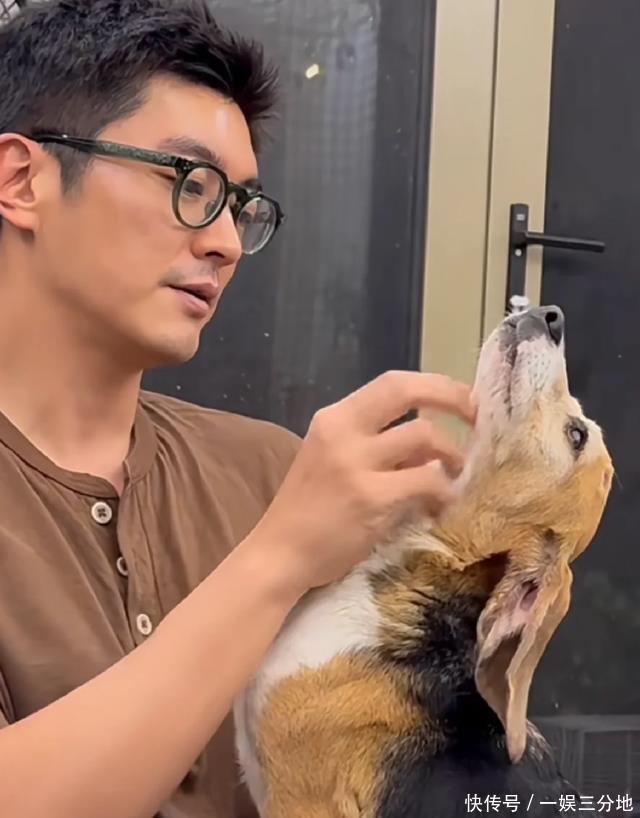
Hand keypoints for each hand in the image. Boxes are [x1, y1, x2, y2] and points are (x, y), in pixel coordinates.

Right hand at [249, 370, 475, 594]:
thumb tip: (430, 445)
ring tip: (453, 476)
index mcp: (333, 419)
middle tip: (477, 418)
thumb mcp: (333, 462)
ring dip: (451, 455)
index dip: (435, 385)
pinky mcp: (372, 498)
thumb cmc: (308, 511)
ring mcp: (356, 464)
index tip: (461, 399)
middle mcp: (342, 432)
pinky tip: (440, 504)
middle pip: (407, 391)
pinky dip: (443, 490)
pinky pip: (426, 481)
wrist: (280, 554)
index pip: (391, 383)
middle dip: (452, 398)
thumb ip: (375, 447)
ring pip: (425, 436)